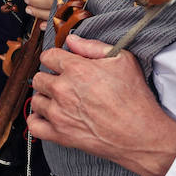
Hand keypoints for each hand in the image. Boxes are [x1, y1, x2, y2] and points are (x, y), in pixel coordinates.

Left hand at [27, 34, 175, 175]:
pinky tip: (49, 116)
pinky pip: (34, 125)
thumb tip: (72, 40)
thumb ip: (93, 47)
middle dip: (49, 77)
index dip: (55, 58)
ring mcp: (59, 113)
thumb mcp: (123, 60)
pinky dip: (37, 120)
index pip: (48, 56)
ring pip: (35, 99)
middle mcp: (63, 90)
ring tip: (60, 101)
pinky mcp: (59, 134)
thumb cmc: (135, 99)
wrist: (141, 134)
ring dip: (45, 98)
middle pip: (38, 77)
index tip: (62, 64)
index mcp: (77, 69)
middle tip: (64, 83)